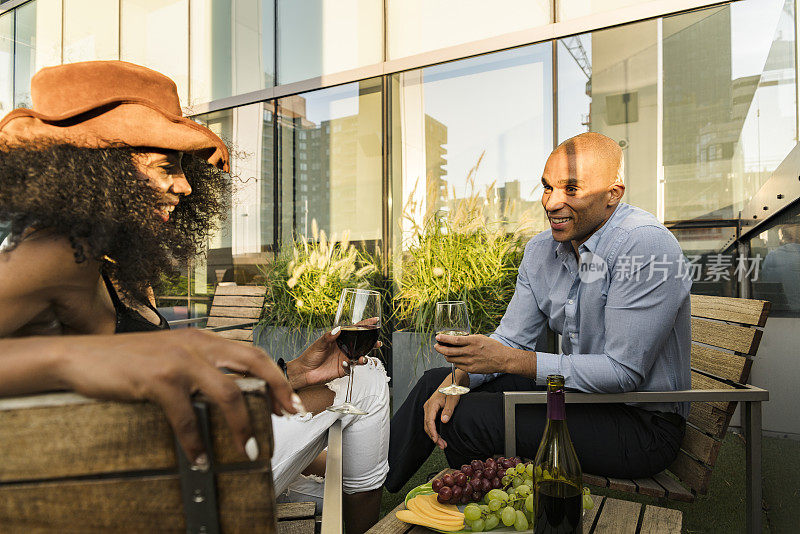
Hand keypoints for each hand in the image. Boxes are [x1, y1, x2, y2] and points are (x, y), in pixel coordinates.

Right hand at [54, 329, 296, 464]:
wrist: (80, 357)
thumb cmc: (126, 361)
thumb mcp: (170, 356)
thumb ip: (199, 368)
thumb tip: (230, 397)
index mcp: (203, 338)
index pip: (252, 352)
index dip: (275, 376)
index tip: (287, 401)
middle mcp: (197, 344)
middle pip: (253, 362)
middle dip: (277, 389)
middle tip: (287, 416)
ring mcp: (179, 360)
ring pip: (228, 392)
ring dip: (242, 425)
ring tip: (248, 450)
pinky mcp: (158, 379)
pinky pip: (187, 416)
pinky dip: (195, 441)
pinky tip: (198, 458)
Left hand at [287, 322, 381, 389]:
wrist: (304, 372)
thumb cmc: (310, 356)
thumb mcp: (319, 344)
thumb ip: (329, 337)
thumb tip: (338, 329)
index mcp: (340, 339)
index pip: (355, 330)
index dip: (365, 325)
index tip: (375, 321)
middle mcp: (344, 348)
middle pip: (361, 344)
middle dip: (371, 343)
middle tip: (377, 343)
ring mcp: (345, 359)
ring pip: (360, 356)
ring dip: (365, 357)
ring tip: (363, 358)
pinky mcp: (343, 369)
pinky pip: (351, 368)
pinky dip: (351, 366)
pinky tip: (345, 365)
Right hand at [423, 370, 467, 448]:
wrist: (453, 381)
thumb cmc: (453, 389)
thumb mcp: (453, 399)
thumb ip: (448, 410)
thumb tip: (444, 421)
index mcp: (432, 404)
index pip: (429, 421)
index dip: (432, 432)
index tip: (436, 440)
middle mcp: (428, 406)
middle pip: (427, 425)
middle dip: (434, 436)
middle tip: (442, 445)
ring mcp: (429, 408)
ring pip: (428, 424)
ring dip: (434, 434)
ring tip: (442, 443)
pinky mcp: (433, 410)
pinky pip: (431, 422)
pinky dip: (434, 430)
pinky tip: (440, 435)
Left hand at [433, 333, 510, 373]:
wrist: (502, 359)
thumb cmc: (492, 347)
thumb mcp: (480, 337)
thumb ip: (468, 339)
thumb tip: (456, 339)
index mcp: (472, 341)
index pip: (454, 340)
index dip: (443, 339)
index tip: (437, 337)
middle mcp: (469, 352)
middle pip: (449, 351)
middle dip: (439, 348)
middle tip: (436, 346)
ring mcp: (469, 361)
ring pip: (451, 359)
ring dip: (446, 355)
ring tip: (446, 352)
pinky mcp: (470, 369)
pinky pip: (457, 365)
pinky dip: (454, 361)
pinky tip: (456, 358)